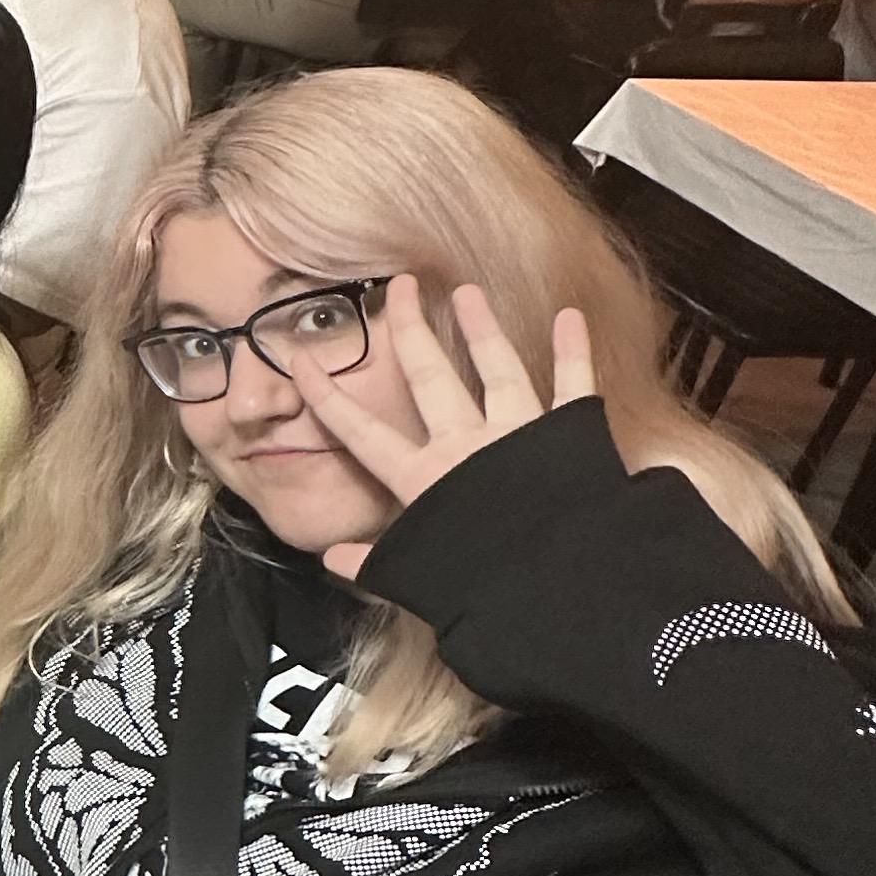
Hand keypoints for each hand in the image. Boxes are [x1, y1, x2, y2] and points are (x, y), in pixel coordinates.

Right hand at [290, 276, 596, 577]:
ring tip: (466, 291)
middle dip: (409, 330)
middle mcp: (465, 446)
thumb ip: (373, 564)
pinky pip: (572, 386)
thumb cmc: (482, 589)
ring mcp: (517, 433)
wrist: (555, 585)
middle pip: (429, 378)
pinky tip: (571, 318)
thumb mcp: (417, 579)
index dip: (329, 400)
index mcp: (423, 480)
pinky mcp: (565, 436)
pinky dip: (573, 352)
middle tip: (399, 286)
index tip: (302, 363)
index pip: (363, 434)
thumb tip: (329, 557)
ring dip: (480, 328)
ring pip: (495, 368)